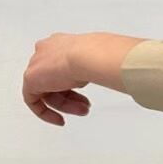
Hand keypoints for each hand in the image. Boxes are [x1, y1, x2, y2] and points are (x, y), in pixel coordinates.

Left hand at [22, 31, 145, 125]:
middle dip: (72, 97)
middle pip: (55, 81)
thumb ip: (103, 65)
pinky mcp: (31, 79)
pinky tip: (59, 120)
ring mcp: (36, 64)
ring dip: (66, 105)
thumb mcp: (102, 59)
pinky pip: (33, 100)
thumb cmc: (101, 54)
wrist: (89, 55)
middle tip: (87, 108)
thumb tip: (131, 70)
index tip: (85, 96)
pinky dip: (45, 112)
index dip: (74, 84)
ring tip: (82, 112)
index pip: (62, 66)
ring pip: (47, 91)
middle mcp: (45, 51)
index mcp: (60, 43)